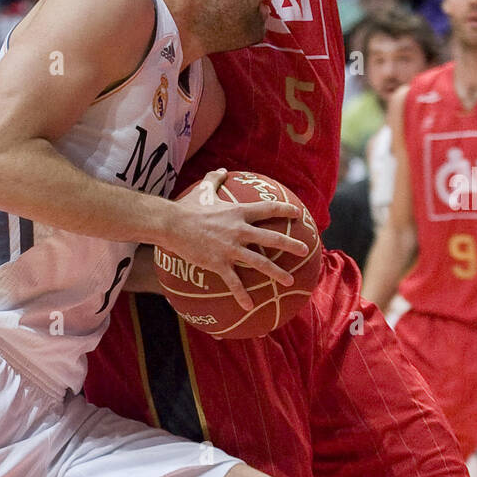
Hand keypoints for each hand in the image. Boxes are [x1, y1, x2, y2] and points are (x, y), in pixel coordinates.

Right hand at [161, 168, 308, 310]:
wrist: (172, 224)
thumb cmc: (187, 207)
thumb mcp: (203, 190)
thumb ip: (215, 179)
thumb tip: (223, 170)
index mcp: (238, 212)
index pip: (267, 209)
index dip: (285, 209)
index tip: (298, 213)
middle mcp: (239, 230)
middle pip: (271, 237)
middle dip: (290, 244)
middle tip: (304, 250)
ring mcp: (230, 248)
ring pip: (259, 262)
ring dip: (276, 272)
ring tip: (290, 281)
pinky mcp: (218, 263)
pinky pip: (234, 282)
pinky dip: (242, 295)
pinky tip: (249, 306)